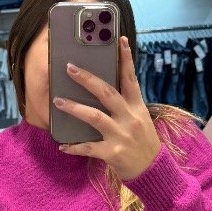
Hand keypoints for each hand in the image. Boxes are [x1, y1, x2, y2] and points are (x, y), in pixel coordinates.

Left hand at [52, 36, 161, 180]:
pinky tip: (62, 146)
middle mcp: (129, 118)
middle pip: (107, 93)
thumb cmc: (143, 143)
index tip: (119, 39)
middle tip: (70, 68)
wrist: (154, 171)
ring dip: (74, 107)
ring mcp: (121, 135)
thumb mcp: (141, 120)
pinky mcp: (112, 152)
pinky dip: (73, 147)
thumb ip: (125, 106)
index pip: (130, 78)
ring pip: (94, 116)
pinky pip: (88, 147)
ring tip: (58, 101)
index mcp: (137, 107)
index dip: (125, 58)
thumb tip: (103, 90)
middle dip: (87, 79)